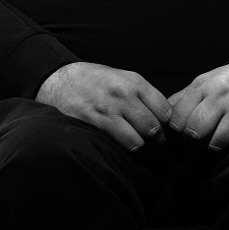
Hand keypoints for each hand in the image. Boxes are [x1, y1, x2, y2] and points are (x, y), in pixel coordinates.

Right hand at [35, 62, 171, 150]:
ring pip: (138, 142)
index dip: (167, 125)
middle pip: (153, 129)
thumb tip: (166, 119)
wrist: (61, 79)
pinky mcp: (93, 123)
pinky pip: (117, 145)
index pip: (165, 112)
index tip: (163, 131)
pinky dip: (122, 150)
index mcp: (135, 83)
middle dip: (156, 141)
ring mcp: (107, 110)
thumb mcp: (124, 78)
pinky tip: (120, 147)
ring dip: (139, 148)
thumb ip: (144, 95)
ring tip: (137, 148)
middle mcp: (123, 95)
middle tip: (154, 146)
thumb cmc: (97, 81)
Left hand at [167, 63, 228, 151]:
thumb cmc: (226, 84)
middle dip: (190, 149)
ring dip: (209, 157)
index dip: (174, 137)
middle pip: (195, 132)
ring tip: (206, 161)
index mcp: (202, 86)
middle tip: (190, 158)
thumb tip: (161, 121)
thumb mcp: (203, 84)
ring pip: (216, 143)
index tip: (176, 145)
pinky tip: (226, 156)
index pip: (178, 118)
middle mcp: (220, 96)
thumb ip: (182, 100)